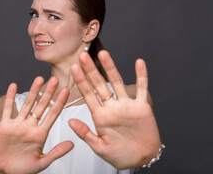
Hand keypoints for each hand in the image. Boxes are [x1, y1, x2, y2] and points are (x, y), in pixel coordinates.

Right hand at [0, 77, 73, 173]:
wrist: (3, 171)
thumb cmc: (22, 169)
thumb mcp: (41, 162)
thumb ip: (56, 152)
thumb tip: (72, 144)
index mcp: (41, 134)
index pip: (53, 114)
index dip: (59, 102)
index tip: (66, 90)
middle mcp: (30, 126)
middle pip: (41, 106)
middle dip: (48, 93)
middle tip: (56, 79)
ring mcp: (18, 124)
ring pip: (27, 104)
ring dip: (32, 91)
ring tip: (39, 78)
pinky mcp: (4, 125)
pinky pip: (8, 109)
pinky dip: (10, 97)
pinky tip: (13, 86)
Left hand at [69, 50, 160, 169]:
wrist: (141, 159)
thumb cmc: (120, 155)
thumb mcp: (100, 147)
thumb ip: (85, 134)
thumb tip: (70, 121)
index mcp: (100, 115)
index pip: (88, 94)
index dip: (81, 81)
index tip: (73, 68)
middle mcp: (112, 107)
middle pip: (100, 84)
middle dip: (91, 70)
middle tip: (82, 56)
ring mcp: (127, 105)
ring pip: (118, 82)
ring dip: (111, 68)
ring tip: (103, 54)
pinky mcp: (142, 107)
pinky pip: (141, 89)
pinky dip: (141, 76)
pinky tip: (139, 63)